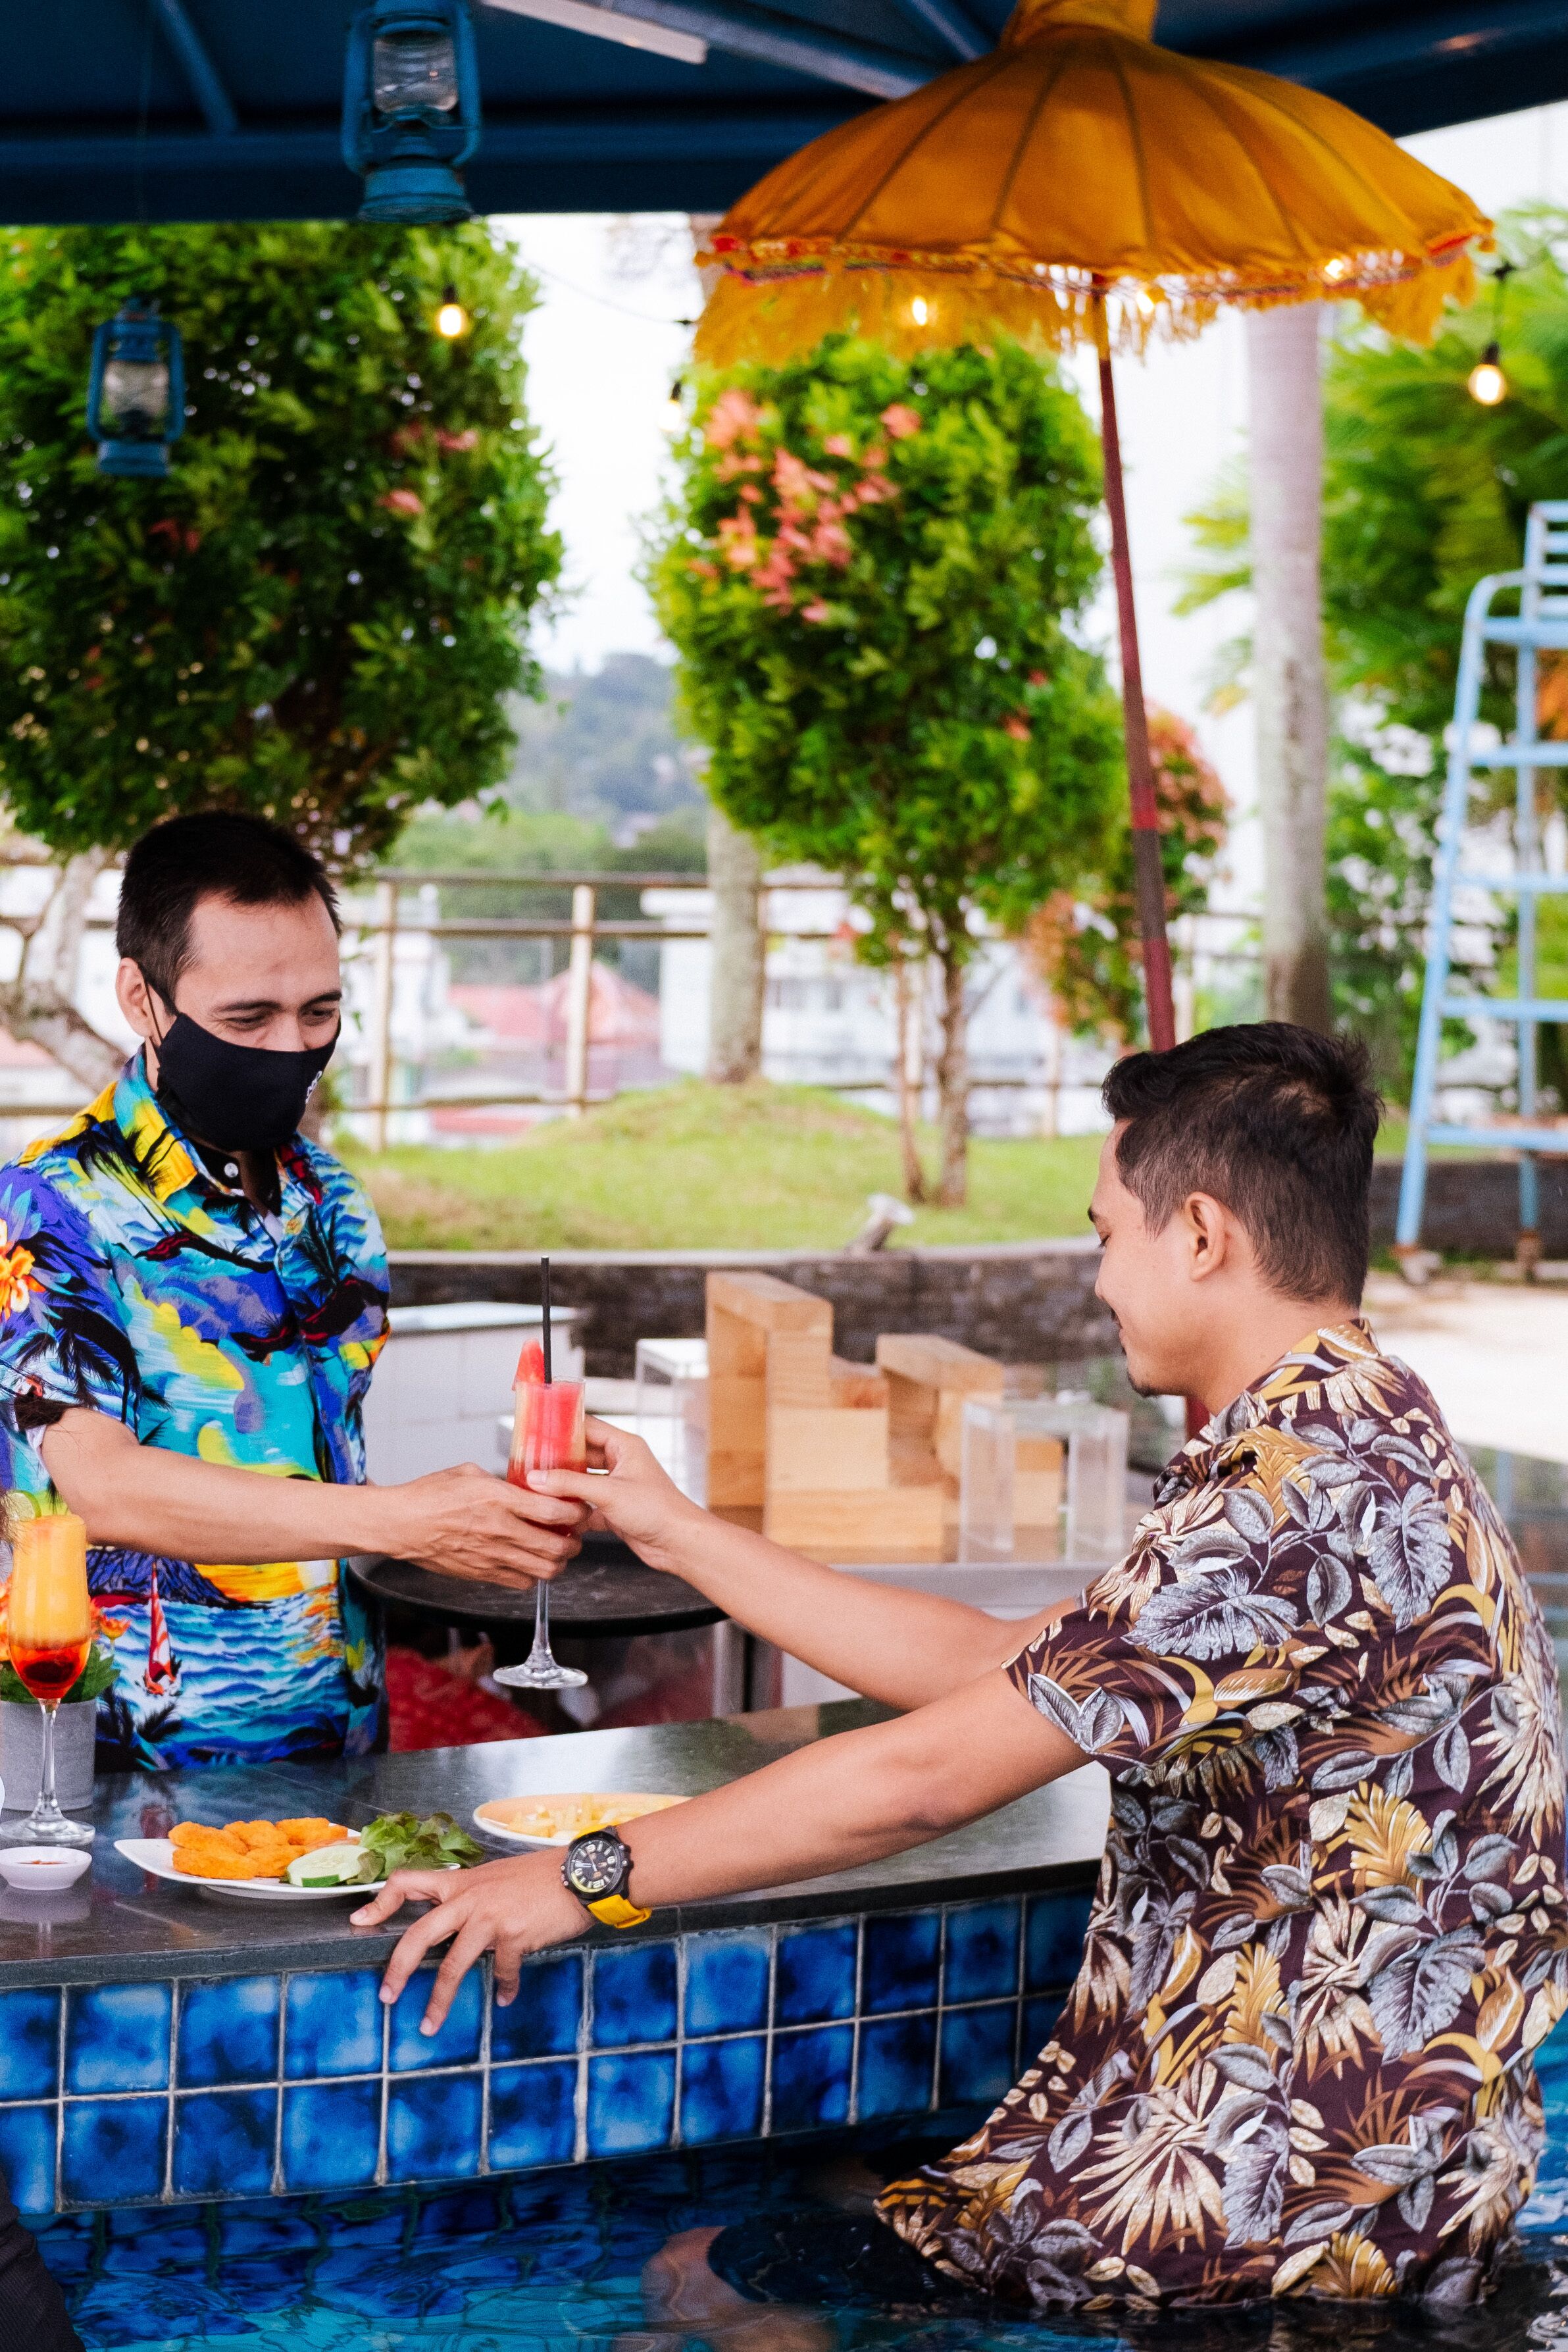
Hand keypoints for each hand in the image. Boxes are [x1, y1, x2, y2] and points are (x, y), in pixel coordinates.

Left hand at [353, 1850, 586, 2031]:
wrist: (579, 1874)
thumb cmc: (542, 1876)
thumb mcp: (499, 1878)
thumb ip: (476, 1898)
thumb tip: (463, 1926)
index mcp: (462, 1882)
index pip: (408, 1881)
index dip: (380, 1901)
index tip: (359, 1921)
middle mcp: (470, 1898)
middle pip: (419, 1933)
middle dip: (398, 1968)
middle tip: (387, 1996)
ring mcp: (490, 1918)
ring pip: (453, 1965)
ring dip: (439, 2000)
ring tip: (430, 2025)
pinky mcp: (513, 1937)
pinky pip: (501, 1972)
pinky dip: (504, 1987)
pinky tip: (506, 1997)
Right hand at [369, 1462, 588, 1584]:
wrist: (400, 1525)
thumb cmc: (429, 1495)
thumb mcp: (469, 1472)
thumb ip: (502, 1481)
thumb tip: (524, 1484)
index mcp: (499, 1499)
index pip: (555, 1512)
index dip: (577, 1512)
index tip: (581, 1508)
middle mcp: (500, 1530)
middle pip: (557, 1546)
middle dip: (575, 1541)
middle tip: (576, 1534)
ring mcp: (492, 1556)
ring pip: (544, 1569)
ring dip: (559, 1562)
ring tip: (559, 1551)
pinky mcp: (482, 1574)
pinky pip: (522, 1582)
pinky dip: (534, 1575)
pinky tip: (531, 1562)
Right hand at [525, 1418, 702, 1571]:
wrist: (679, 1543)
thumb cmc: (658, 1510)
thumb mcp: (608, 1492)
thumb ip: (571, 1483)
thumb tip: (538, 1478)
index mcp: (624, 1446)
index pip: (588, 1427)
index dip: (563, 1427)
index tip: (538, 1429)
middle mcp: (621, 1463)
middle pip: (581, 1455)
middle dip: (558, 1461)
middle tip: (530, 1463)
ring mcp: (617, 1487)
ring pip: (582, 1482)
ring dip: (564, 1488)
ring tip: (537, 1488)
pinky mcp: (615, 1510)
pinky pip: (587, 1506)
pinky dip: (573, 1511)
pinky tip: (556, 1516)